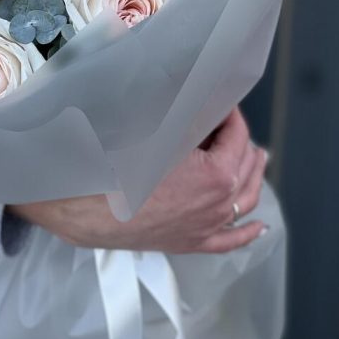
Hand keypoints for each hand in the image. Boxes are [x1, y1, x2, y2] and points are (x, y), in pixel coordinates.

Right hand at [6, 108, 268, 253]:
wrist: (80, 207)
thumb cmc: (112, 169)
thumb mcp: (152, 131)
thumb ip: (182, 115)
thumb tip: (196, 95)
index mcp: (216, 175)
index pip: (236, 135)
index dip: (230, 114)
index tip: (221, 103)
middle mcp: (218, 205)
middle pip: (244, 166)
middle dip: (240, 140)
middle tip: (227, 124)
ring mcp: (205, 228)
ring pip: (244, 201)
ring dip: (252, 176)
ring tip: (256, 159)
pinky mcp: (189, 243)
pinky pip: (228, 241)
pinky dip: (246, 233)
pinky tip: (258, 226)